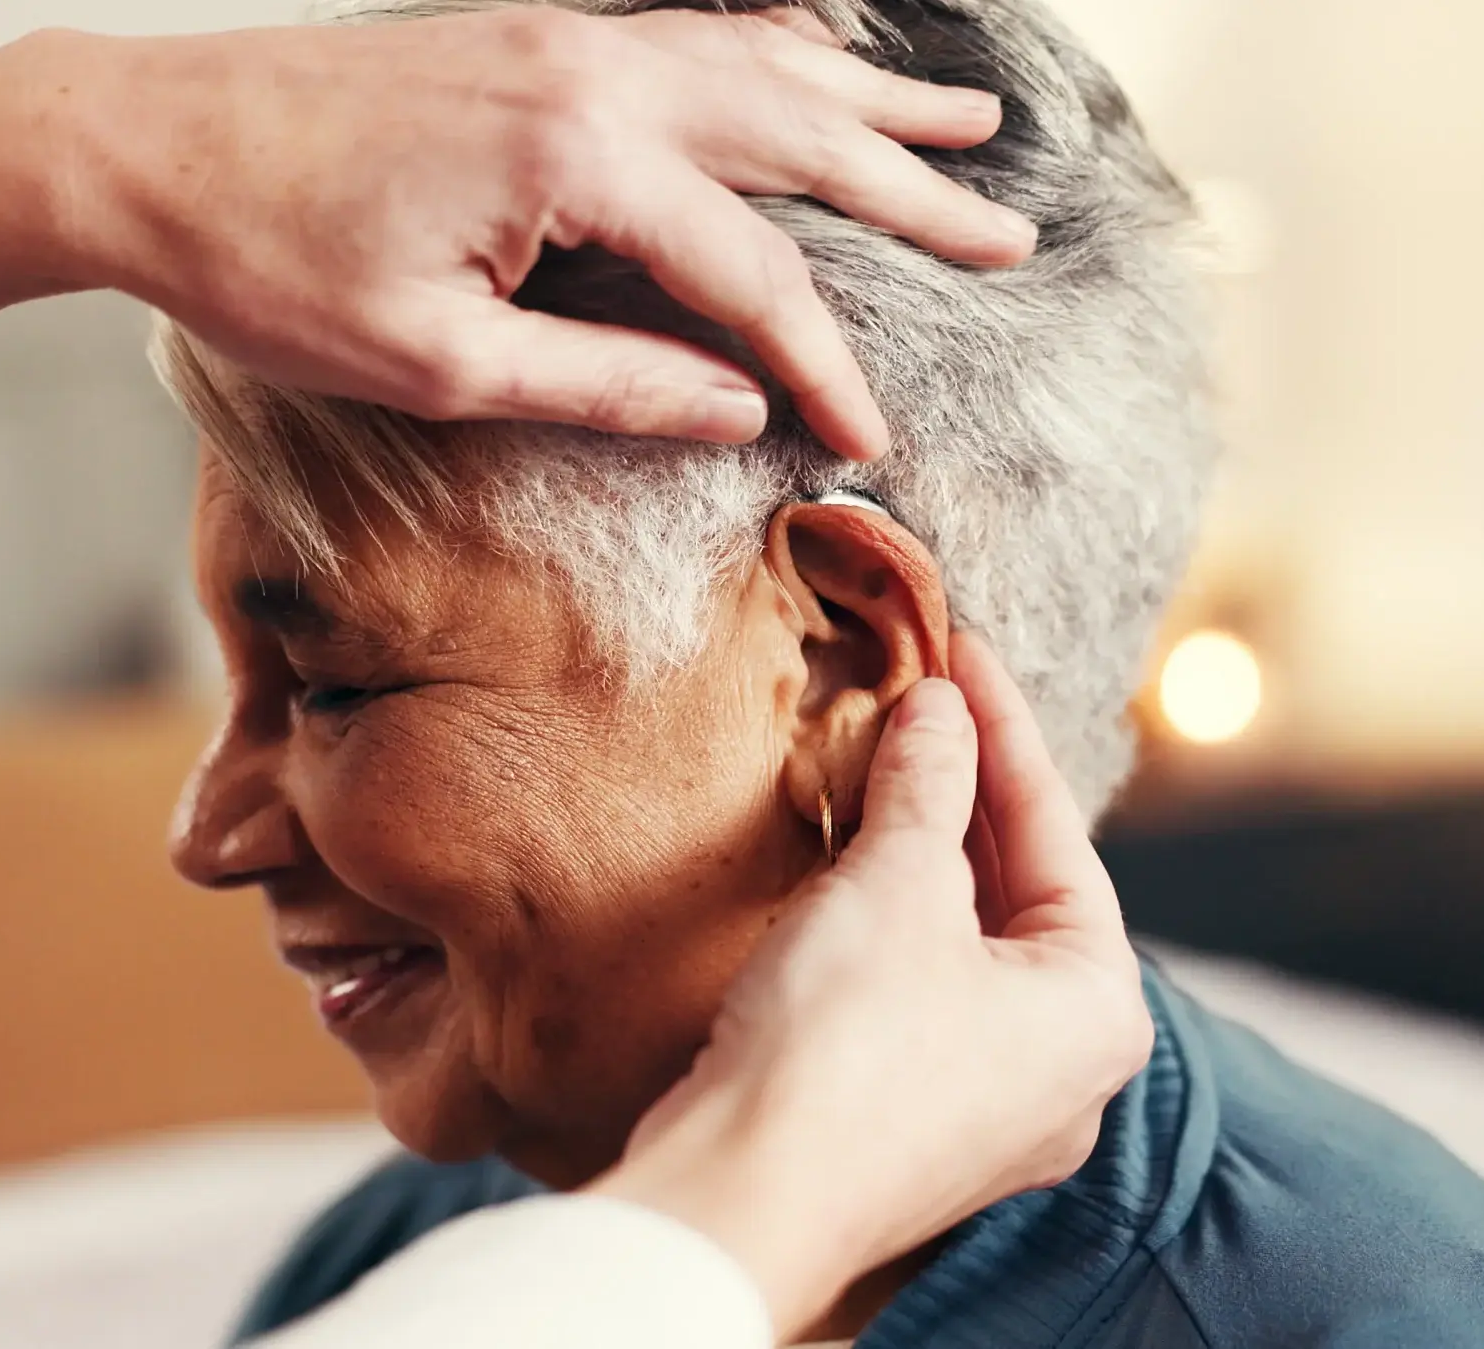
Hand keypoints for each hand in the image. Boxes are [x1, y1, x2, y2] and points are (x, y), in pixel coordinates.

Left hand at [0, 10, 1035, 459]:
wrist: (141, 144)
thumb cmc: (268, 264)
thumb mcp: (437, 363)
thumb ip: (603, 382)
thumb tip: (732, 411)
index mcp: (580, 159)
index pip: (753, 274)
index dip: (825, 361)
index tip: (869, 433)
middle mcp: (594, 73)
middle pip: (797, 138)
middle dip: (911, 192)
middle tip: (1009, 234)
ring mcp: (564, 38)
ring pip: (758, 63)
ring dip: (864, 99)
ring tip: (963, 120)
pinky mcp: (526, 35)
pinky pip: (690, 30)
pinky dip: (771, 46)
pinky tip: (809, 53)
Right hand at [593, 632, 1152, 1338]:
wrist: (744, 1192)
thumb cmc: (844, 1046)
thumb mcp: (896, 884)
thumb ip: (929, 785)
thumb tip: (938, 708)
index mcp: (1099, 1009)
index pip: (1059, 834)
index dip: (1004, 729)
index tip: (963, 650)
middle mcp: (1066, 1068)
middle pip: (1020, 892)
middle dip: (965, 792)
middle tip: (921, 695)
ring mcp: (991, 1104)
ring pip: (967, 945)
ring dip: (922, 854)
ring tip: (881, 761)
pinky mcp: (913, 1122)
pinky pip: (922, 993)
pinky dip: (893, 920)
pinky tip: (849, 867)